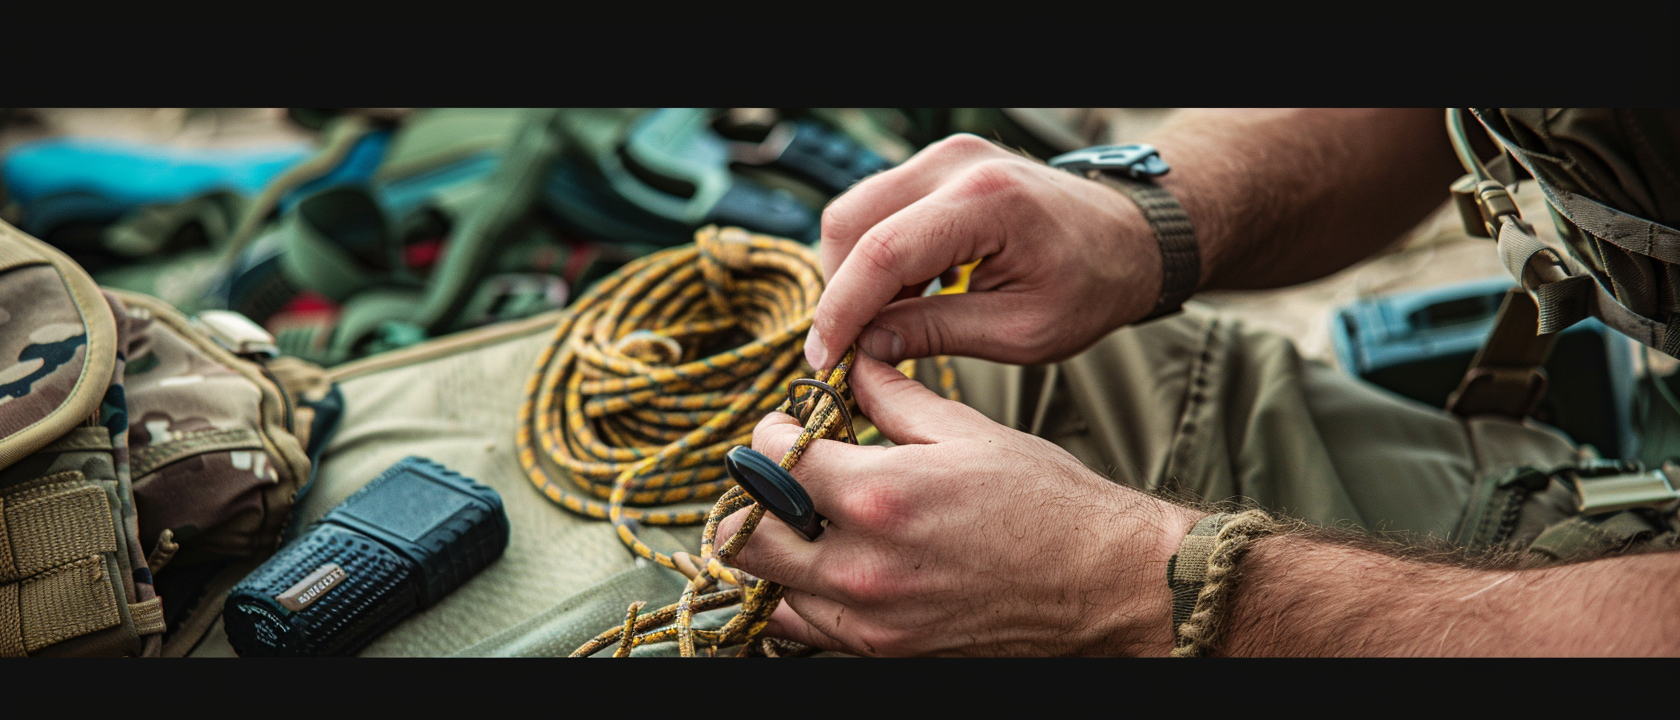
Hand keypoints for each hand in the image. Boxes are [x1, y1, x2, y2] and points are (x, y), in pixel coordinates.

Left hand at [718, 355, 1200, 655]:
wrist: (1104, 582)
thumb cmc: (1048, 505)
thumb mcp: (968, 430)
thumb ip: (894, 396)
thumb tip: (853, 366)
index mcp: (880, 495)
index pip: (770, 462)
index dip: (771, 436)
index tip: (790, 430)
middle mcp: (864, 565)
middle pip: (746, 535)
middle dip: (756, 497)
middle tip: (784, 479)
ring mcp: (871, 616)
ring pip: (768, 586)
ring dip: (775, 549)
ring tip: (809, 522)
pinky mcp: (885, 649)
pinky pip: (803, 629)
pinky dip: (799, 596)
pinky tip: (827, 567)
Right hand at [804, 133, 1159, 369]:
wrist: (1130, 236)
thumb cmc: (1092, 284)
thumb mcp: (1021, 331)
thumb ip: (937, 333)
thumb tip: (864, 348)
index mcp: (986, 201)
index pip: (881, 252)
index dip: (840, 312)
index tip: (822, 360)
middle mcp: (956, 163)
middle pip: (851, 222)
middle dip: (840, 292)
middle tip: (852, 348)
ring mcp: (945, 157)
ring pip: (857, 212)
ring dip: (855, 274)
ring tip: (888, 323)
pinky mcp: (939, 165)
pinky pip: (880, 208)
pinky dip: (876, 256)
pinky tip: (906, 295)